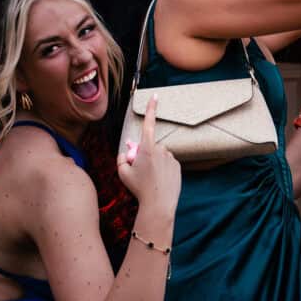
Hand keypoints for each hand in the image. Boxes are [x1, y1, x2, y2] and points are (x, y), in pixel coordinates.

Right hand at [117, 94, 181, 209]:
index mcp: (147, 148)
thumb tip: (127, 152)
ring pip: (159, 156)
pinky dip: (162, 170)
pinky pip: (167, 164)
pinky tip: (159, 182)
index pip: (148, 123)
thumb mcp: (123, 172)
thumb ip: (122, 158)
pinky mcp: (178, 167)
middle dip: (144, 155)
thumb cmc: (139, 188)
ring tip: (150, 180)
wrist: (158, 204)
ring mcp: (171, 158)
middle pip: (149, 147)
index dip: (151, 109)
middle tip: (140, 172)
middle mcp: (161, 150)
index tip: (155, 96)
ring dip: (154, 163)